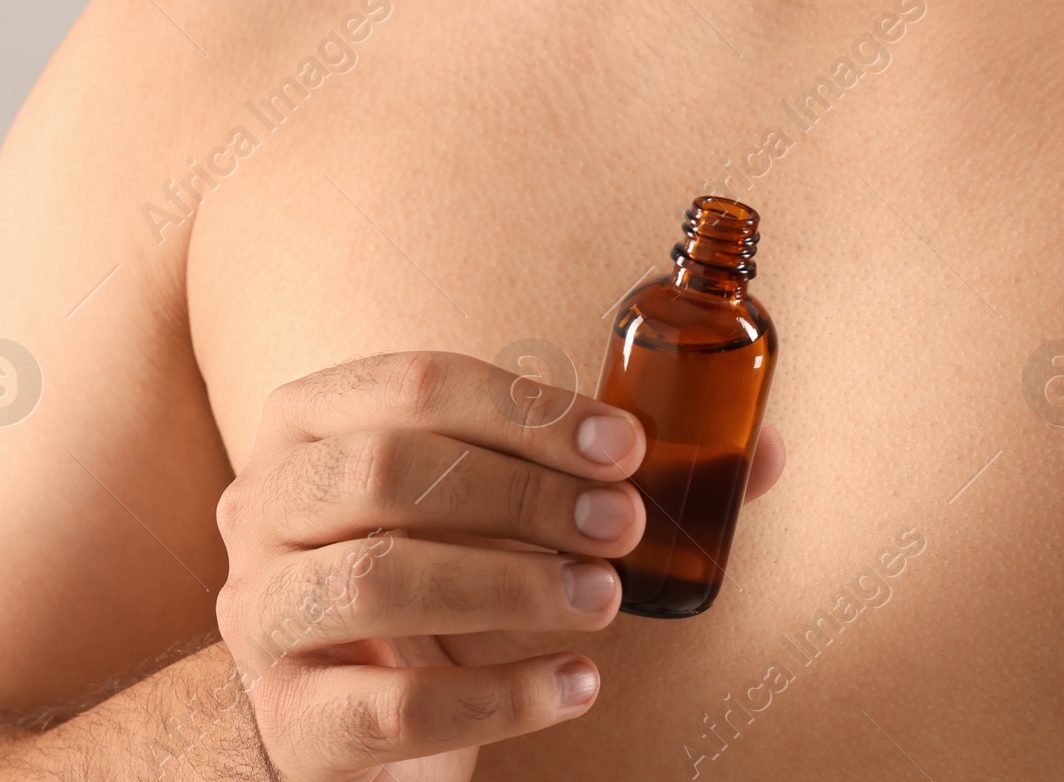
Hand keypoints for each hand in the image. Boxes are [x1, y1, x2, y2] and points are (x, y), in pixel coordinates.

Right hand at [215, 349, 782, 781]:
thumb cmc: (431, 564)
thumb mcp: (497, 504)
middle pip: (392, 470)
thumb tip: (764, 456)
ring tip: (604, 600)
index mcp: (310, 419)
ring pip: (376, 578)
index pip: (417, 382)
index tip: (628, 447)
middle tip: (625, 524)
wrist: (333, 696)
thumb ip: (606, 470)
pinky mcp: (287, 720)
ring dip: (511, 584)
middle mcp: (263, 502)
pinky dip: (499, 697)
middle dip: (525, 492)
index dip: (531, 409)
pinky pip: (389, 707)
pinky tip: (577, 684)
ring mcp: (260, 614)